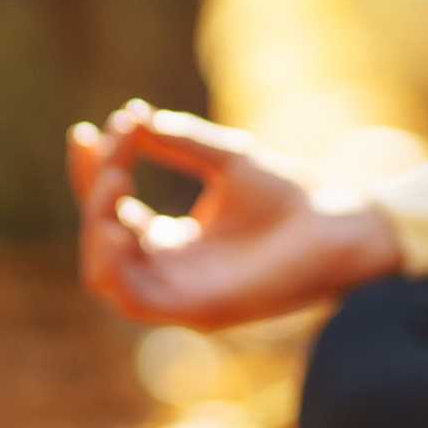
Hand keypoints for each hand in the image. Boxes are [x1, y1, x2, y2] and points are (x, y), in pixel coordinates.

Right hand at [66, 100, 404, 331]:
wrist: (340, 223)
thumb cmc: (293, 196)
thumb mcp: (228, 159)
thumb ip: (179, 141)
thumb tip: (131, 116)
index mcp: (174, 240)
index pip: (112, 209)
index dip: (93, 174)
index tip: (88, 131)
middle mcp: (170, 269)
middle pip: (101, 237)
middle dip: (96, 190)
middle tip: (116, 148)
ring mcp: (180, 293)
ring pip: (103, 273)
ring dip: (96, 225)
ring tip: (115, 181)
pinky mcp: (195, 311)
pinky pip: (131, 299)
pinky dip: (113, 264)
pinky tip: (117, 224)